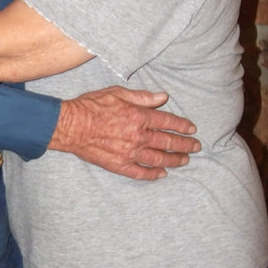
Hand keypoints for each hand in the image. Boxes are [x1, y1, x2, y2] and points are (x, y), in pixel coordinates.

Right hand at [48, 86, 200, 180]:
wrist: (70, 126)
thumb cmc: (91, 106)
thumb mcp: (118, 93)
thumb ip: (143, 97)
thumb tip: (163, 97)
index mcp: (139, 116)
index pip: (168, 122)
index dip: (182, 125)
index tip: (192, 129)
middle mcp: (138, 136)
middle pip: (168, 142)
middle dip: (185, 145)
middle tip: (196, 147)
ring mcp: (130, 153)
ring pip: (158, 159)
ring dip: (174, 160)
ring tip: (185, 160)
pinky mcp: (119, 165)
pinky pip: (140, 173)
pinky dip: (153, 174)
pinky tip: (162, 174)